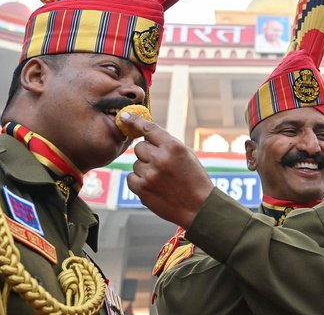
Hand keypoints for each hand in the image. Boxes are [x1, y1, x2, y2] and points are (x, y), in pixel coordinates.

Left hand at [123, 111, 213, 228]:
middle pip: (140, 147)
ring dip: (145, 169)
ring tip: (161, 179)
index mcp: (173, 146)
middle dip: (147, 153)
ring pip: (136, 164)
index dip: (135, 121)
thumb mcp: (186, 155)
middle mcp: (160, 158)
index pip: (149, 129)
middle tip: (160, 164)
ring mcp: (150, 174)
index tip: (125, 116)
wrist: (198, 207)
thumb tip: (146, 135)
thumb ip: (167, 144)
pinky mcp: (142, 189)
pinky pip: (131, 178)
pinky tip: (154, 186)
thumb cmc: (194, 179)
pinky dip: (140, 181)